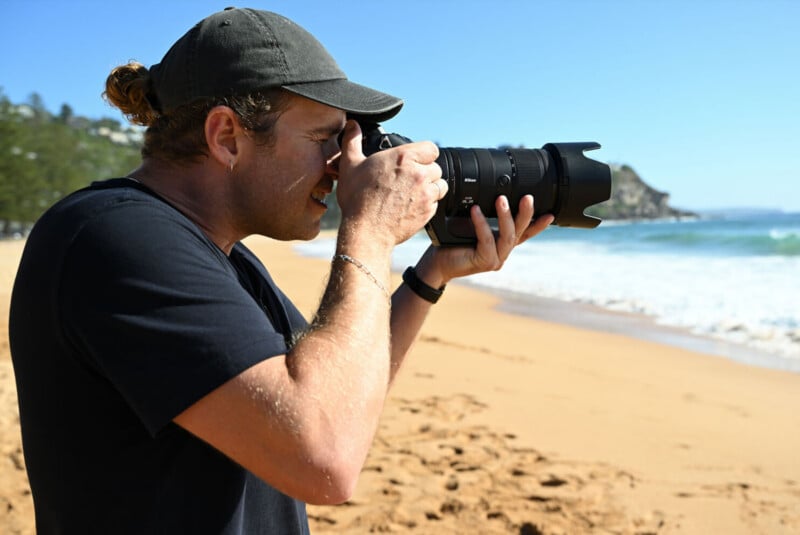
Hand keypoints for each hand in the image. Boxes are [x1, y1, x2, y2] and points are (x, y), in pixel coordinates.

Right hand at [335, 120, 446, 246]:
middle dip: (425, 173)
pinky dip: (427, 205)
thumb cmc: (358, 200)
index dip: (423, 155)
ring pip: (440, 185)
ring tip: (412, 194)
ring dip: (430, 188)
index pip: (431, 148)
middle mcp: (419, 173)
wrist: (366, 231)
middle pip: (436, 167)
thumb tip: (353, 126)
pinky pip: (436, 203)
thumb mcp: (350, 166)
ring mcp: (426, 193)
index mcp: (403, 157)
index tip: (414, 162)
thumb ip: (352, 142)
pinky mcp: (428, 211)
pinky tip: (410, 206)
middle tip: (408, 181)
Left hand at [418, 194, 553, 284]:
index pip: (525, 233)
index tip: (551, 213)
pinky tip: (476, 211)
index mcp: (502, 243)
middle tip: (527, 197)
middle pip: (521, 231)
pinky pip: (487, 239)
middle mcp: (503, 252)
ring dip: (505, 215)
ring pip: (508, 235)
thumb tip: (492, 192)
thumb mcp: (472, 225)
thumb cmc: (453, 243)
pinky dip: (481, 223)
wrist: (438, 263)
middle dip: (526, 213)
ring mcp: (496, 259)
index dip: (538, 224)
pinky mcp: (485, 261)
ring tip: (501, 199)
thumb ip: (485, 214)